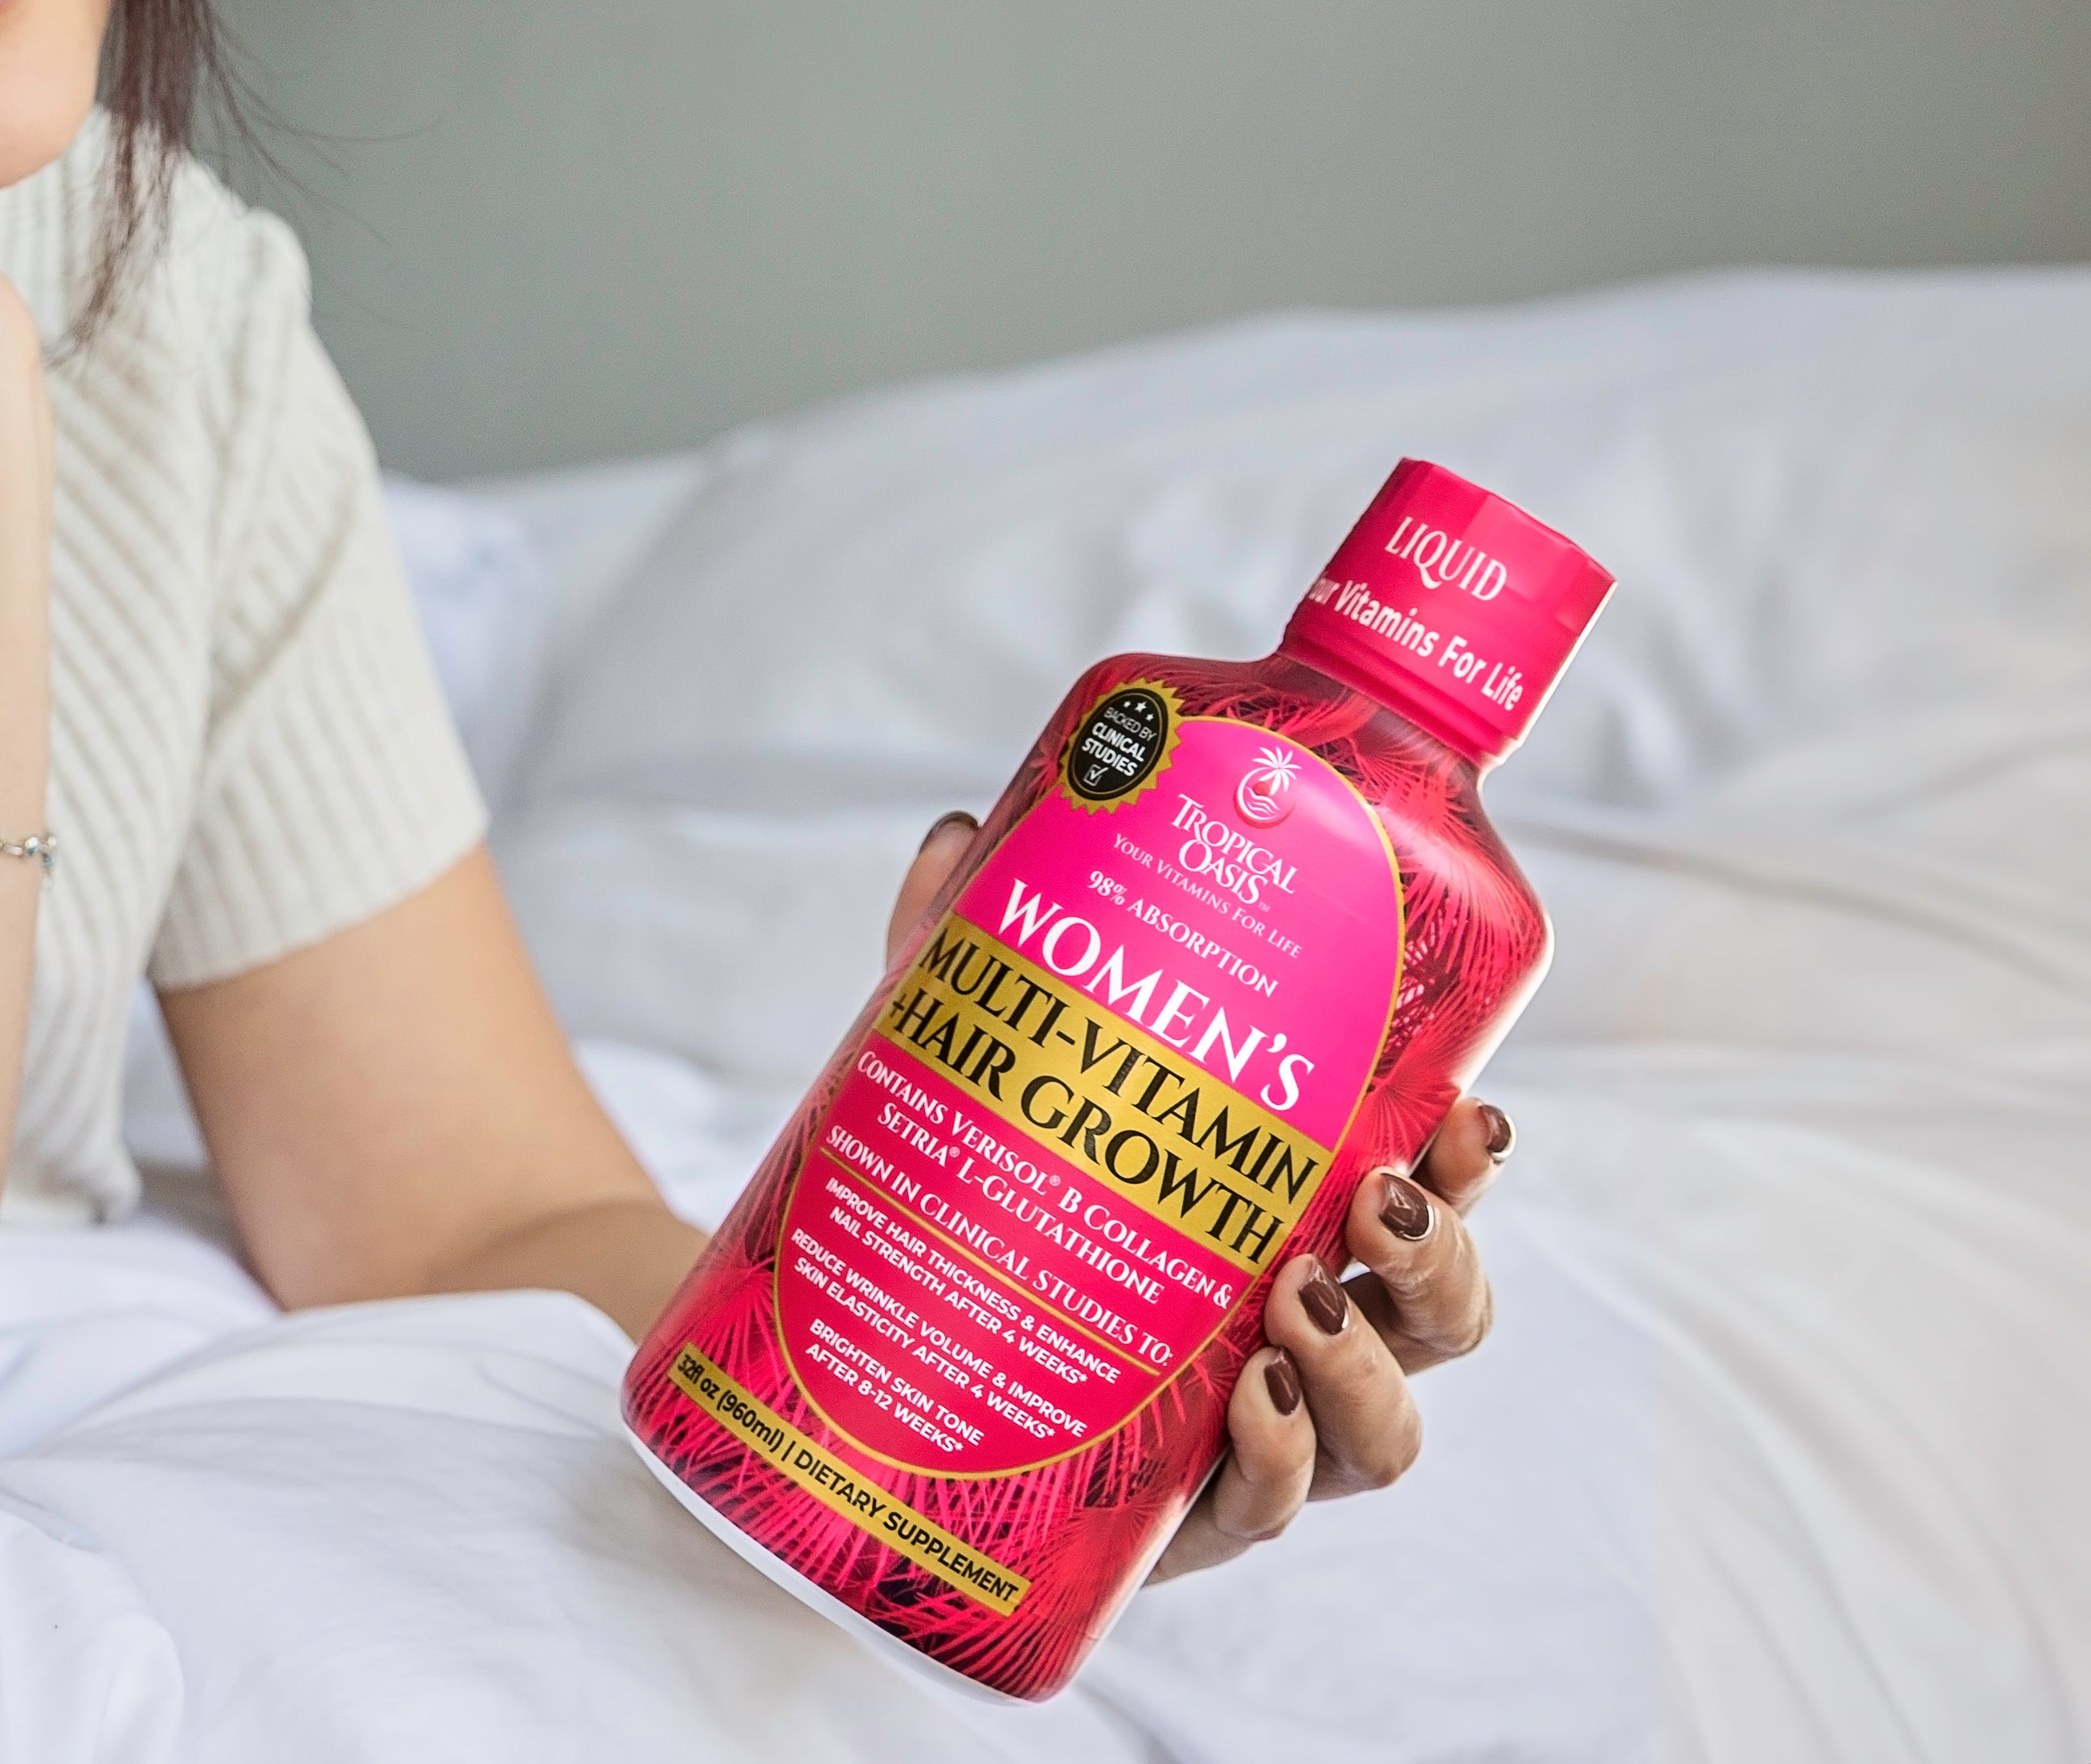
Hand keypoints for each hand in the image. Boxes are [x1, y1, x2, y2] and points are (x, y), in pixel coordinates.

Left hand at [880, 815, 1508, 1585]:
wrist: (877, 1390)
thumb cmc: (979, 1211)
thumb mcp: (971, 1077)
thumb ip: (963, 958)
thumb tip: (959, 833)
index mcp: (1289, 1219)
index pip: (1424, 1189)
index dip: (1471, 1163)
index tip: (1470, 1112)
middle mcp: (1301, 1330)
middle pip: (1446, 1313)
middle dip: (1443, 1257)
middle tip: (1375, 1198)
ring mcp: (1260, 1434)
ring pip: (1391, 1430)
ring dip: (1370, 1365)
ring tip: (1296, 1299)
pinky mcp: (1190, 1515)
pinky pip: (1276, 1508)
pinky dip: (1283, 1460)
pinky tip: (1249, 1400)